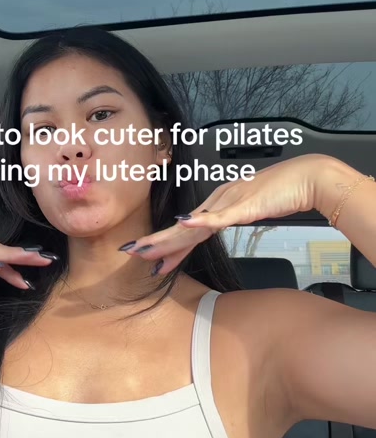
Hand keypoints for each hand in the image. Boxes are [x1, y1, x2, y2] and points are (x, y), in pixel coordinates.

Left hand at [121, 154, 340, 275]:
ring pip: (192, 225)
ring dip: (167, 238)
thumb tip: (217, 226)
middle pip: (182, 228)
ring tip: (144, 248)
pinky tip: (182, 224)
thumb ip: (233, 216)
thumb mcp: (251, 209)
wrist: (307, 178)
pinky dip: (200, 222)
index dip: (167, 245)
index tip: (150, 259)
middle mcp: (219, 202)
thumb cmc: (283, 192)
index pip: (188, 230)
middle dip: (156, 243)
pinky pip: (219, 216)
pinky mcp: (244, 205)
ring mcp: (229, 203)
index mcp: (220, 204)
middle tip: (130, 252)